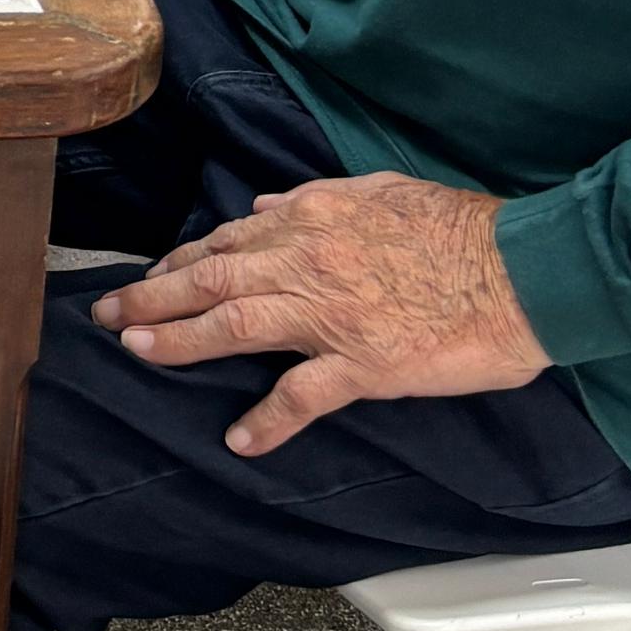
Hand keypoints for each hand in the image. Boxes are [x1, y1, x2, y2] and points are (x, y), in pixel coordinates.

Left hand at [91, 174, 546, 457]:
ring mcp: (333, 314)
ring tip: (138, 351)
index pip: (227, 240)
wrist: (523, 269)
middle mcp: (309, 261)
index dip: (180, 260)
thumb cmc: (460, 229)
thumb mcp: (378, 192)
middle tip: (107, 315)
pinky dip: (268, 419)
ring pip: (235, 323)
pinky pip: (304, 395)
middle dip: (151, 295)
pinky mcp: (366, 363)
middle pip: (211, 277)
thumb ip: (313, 199)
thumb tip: (262, 206)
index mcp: (313, 218)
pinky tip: (239, 438)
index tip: (150, 276)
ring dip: (179, 339)